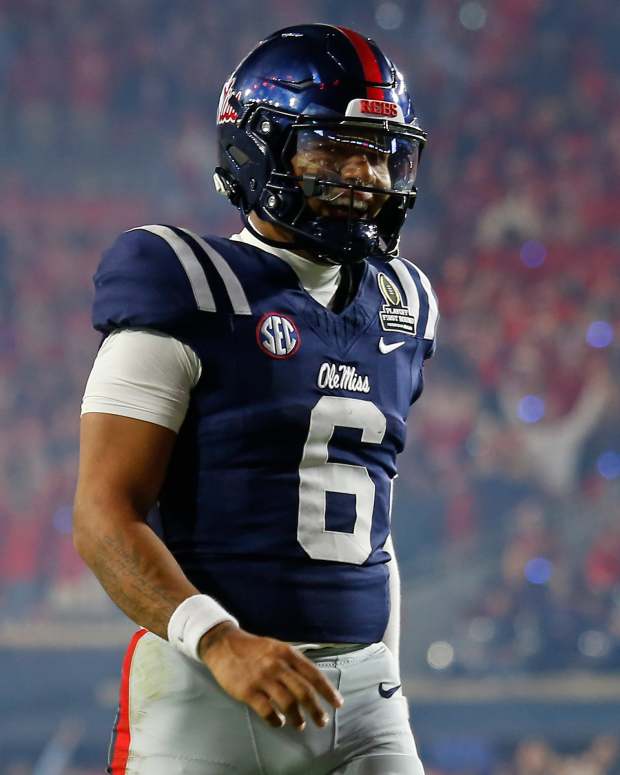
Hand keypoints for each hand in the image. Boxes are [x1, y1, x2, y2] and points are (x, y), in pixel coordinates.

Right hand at [199, 622, 342, 730]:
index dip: (327, 691)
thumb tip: (312, 682)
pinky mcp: (247, 691)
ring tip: (300, 724)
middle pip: (303, 691)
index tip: (337, 704)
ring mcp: (262, 678)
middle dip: (316, 709)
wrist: (224, 645)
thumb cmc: (254, 648)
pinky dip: (276, 720)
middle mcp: (277, 665)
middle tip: (322, 721)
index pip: (313, 674)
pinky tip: (279, 723)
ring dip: (297, 718)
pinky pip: (267, 711)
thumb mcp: (277, 647)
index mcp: (287, 653)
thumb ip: (293, 662)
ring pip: (288, 703)